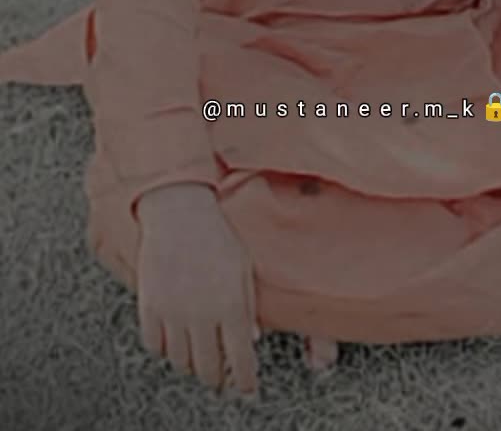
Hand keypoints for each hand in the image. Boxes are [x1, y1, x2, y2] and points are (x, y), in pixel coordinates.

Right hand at [137, 184, 259, 394]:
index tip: (247, 387)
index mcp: (231, 304)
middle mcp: (201, 314)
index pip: (241, 359)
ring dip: (191, 363)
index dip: (245, 380)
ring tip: (198, 355)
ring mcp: (172, 312)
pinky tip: (173, 339)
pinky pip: (154, 345)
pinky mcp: (148, 306)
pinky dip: (164, 348)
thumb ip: (249, 305)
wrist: (179, 212)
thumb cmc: (217, 235)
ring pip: (180, 361)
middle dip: (217, 377)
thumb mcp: (243, 267)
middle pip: (208, 368)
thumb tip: (253, 337)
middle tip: (221, 375)